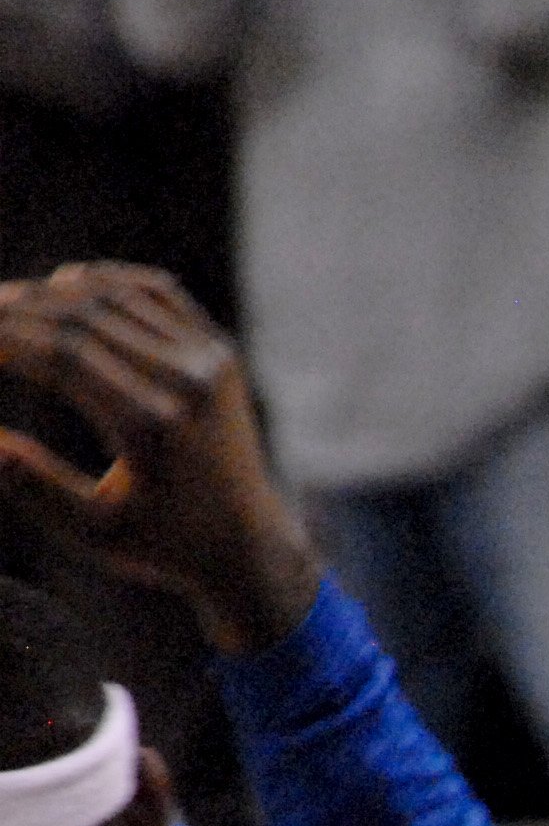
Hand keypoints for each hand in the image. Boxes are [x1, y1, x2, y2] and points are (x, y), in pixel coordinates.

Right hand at [0, 266, 319, 655]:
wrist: (247, 542)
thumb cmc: (161, 544)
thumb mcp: (91, 532)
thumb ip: (34, 488)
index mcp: (153, 425)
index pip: (62, 354)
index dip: (5, 339)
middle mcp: (187, 382)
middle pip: (83, 317)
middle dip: (20, 310)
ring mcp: (210, 361)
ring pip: (118, 297)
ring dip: (55, 292)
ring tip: (7, 303)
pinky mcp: (221, 353)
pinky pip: (159, 294)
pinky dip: (108, 281)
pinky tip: (66, 285)